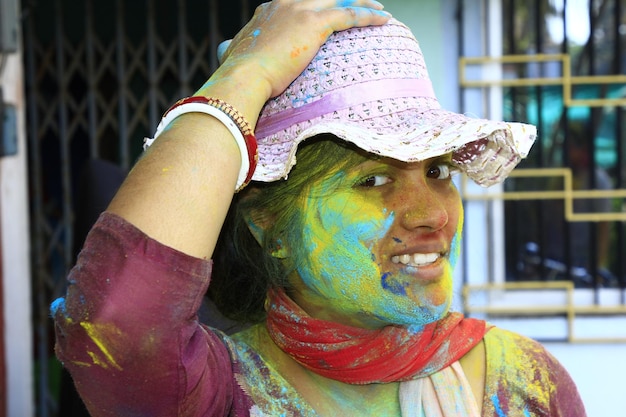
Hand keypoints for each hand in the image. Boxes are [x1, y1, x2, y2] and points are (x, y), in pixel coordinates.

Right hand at [217, 0, 390, 99]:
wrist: (243, 76)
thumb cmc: (238, 73)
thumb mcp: (231, 54)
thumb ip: (231, 49)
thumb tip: (222, 50)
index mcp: (268, 9)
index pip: (298, 1)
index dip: (315, 5)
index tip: (326, 11)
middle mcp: (285, 3)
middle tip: (358, 3)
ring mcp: (300, 10)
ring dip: (362, 1)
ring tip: (378, 8)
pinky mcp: (314, 23)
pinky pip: (350, 14)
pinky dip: (368, 14)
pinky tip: (384, 18)